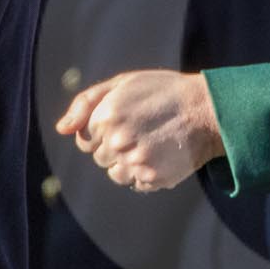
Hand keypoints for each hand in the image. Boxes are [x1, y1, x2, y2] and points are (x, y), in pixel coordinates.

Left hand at [56, 71, 221, 192]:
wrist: (206, 109)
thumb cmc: (162, 92)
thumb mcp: (122, 84)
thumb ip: (86, 104)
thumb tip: (62, 129)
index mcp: (105, 116)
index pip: (85, 140)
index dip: (103, 131)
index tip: (124, 121)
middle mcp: (117, 141)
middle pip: (100, 158)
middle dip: (116, 146)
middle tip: (142, 130)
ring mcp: (135, 161)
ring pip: (116, 174)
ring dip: (128, 163)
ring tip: (151, 144)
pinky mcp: (153, 178)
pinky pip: (136, 184)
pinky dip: (146, 174)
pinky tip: (161, 155)